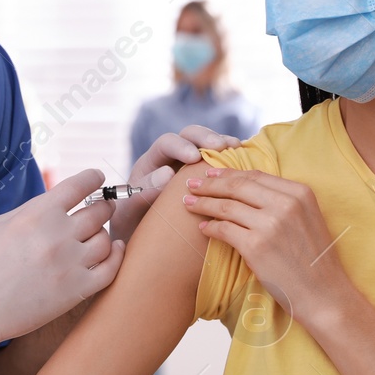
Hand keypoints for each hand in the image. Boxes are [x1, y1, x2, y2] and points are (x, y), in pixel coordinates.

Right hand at [0, 169, 124, 372]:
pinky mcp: (75, 291)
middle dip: (103, 207)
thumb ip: (35, 210)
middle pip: (100, 212)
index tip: (98, 179)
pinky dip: (116, 257)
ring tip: (96, 237)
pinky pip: (110, 269)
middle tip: (102, 209)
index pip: (79, 185)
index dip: (93, 178)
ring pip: (106, 240)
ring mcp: (69, 264)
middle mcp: (57, 235)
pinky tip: (114, 251)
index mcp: (37, 214)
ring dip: (103, 235)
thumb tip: (62, 202)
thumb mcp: (2, 223)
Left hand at [111, 125, 243, 242]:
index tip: (193, 156)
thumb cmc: (133, 224)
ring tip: (237, 148)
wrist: (140, 238)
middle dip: (206, 138)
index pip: (167, 143)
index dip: (181, 146)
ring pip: (208, 145)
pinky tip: (243, 163)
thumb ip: (144, 191)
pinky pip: (219, 162)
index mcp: (152, 162)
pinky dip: (231, 160)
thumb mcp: (131, 209)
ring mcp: (190, 165)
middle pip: (190, 136)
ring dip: (224, 145)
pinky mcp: (205, 176)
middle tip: (220, 147)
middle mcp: (172, 158)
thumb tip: (167, 174)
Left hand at [182, 168, 346, 320]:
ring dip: (203, 203)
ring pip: (227, 206)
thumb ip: (283, 201)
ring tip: (188, 203)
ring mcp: (271, 225)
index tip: (212, 174)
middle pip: (238, 186)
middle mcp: (286, 204)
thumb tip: (246, 187)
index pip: (256, 175)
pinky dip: (210, 227)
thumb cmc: (314, 259)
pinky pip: (224, 230)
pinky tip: (203, 228)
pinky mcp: (256, 247)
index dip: (229, 173)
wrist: (324, 294)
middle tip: (191, 183)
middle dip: (210, 184)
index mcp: (300, 193)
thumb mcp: (307, 218)